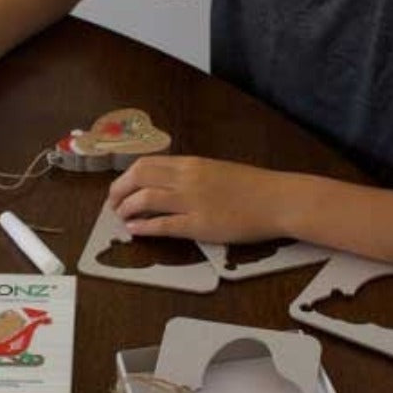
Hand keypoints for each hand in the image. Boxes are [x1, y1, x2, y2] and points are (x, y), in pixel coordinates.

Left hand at [107, 155, 289, 243]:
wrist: (279, 200)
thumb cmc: (253, 187)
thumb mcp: (216, 170)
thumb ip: (191, 175)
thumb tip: (167, 183)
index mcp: (191, 163)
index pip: (146, 164)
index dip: (126, 176)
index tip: (120, 187)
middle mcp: (187, 178)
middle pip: (139, 178)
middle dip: (119, 191)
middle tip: (113, 203)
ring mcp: (192, 201)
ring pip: (146, 199)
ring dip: (127, 208)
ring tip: (122, 217)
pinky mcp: (200, 225)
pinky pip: (163, 225)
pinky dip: (144, 227)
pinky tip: (135, 230)